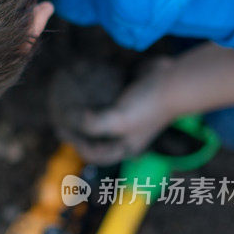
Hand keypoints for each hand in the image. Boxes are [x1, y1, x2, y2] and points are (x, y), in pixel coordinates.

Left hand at [57, 58, 178, 164]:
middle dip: (75, 131)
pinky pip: (106, 96)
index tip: (61, 130)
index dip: (76, 146)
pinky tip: (78, 81)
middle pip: (95, 137)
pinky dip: (93, 92)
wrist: (176, 79)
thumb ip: (92, 125)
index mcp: (125, 147)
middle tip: (57, 118)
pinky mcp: (128, 97)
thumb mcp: (118, 120)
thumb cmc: (148, 105)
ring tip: (63, 102)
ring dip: (82, 112)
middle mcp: (126, 134)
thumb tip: (72, 119)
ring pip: (99, 116)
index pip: (94, 154)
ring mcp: (127, 115)